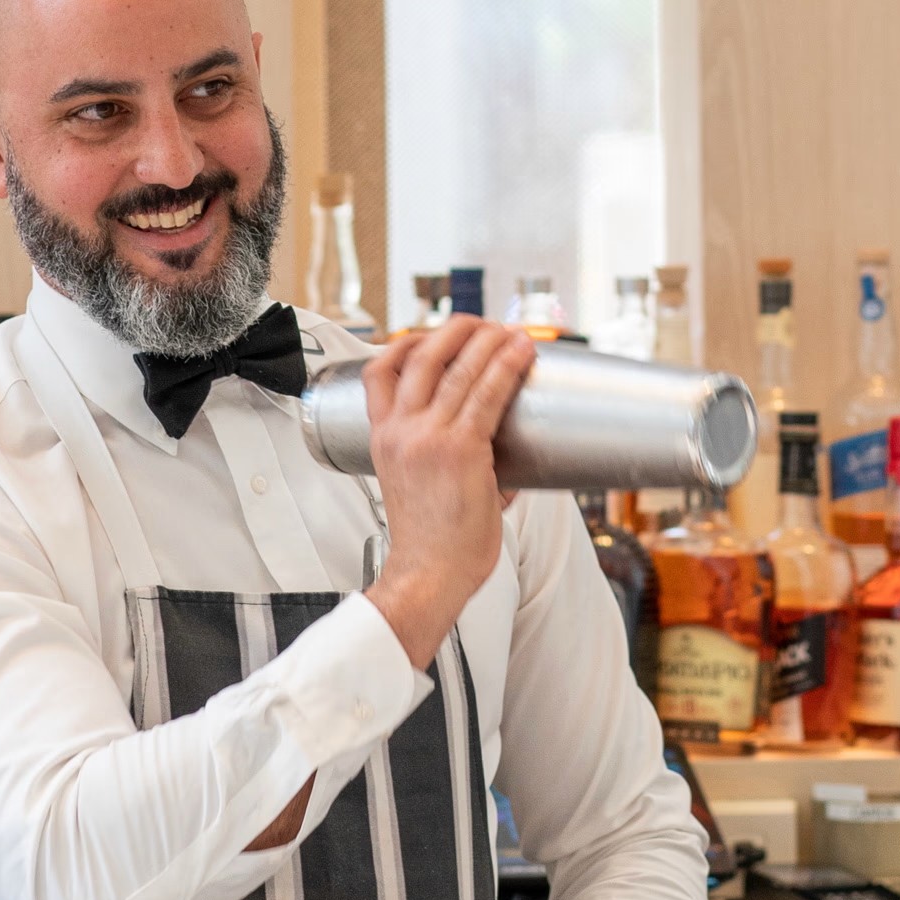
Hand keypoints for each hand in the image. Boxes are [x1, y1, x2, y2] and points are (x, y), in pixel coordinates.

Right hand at [363, 317, 535, 671]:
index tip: (429, 335)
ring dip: (489, 341)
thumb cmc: (429, 541)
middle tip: (480, 324)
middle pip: (421, 355)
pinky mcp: (461, 449)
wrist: (428, 574)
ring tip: (510, 332)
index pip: (377, 371)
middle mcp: (401, 430)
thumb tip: (493, 448)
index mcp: (382, 437)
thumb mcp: (412, 484)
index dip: (404, 343)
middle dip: (455, 331)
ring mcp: (429, 437)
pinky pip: (488, 394)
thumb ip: (441, 455)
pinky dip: (507, 367)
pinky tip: (522, 353)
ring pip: (459, 369)